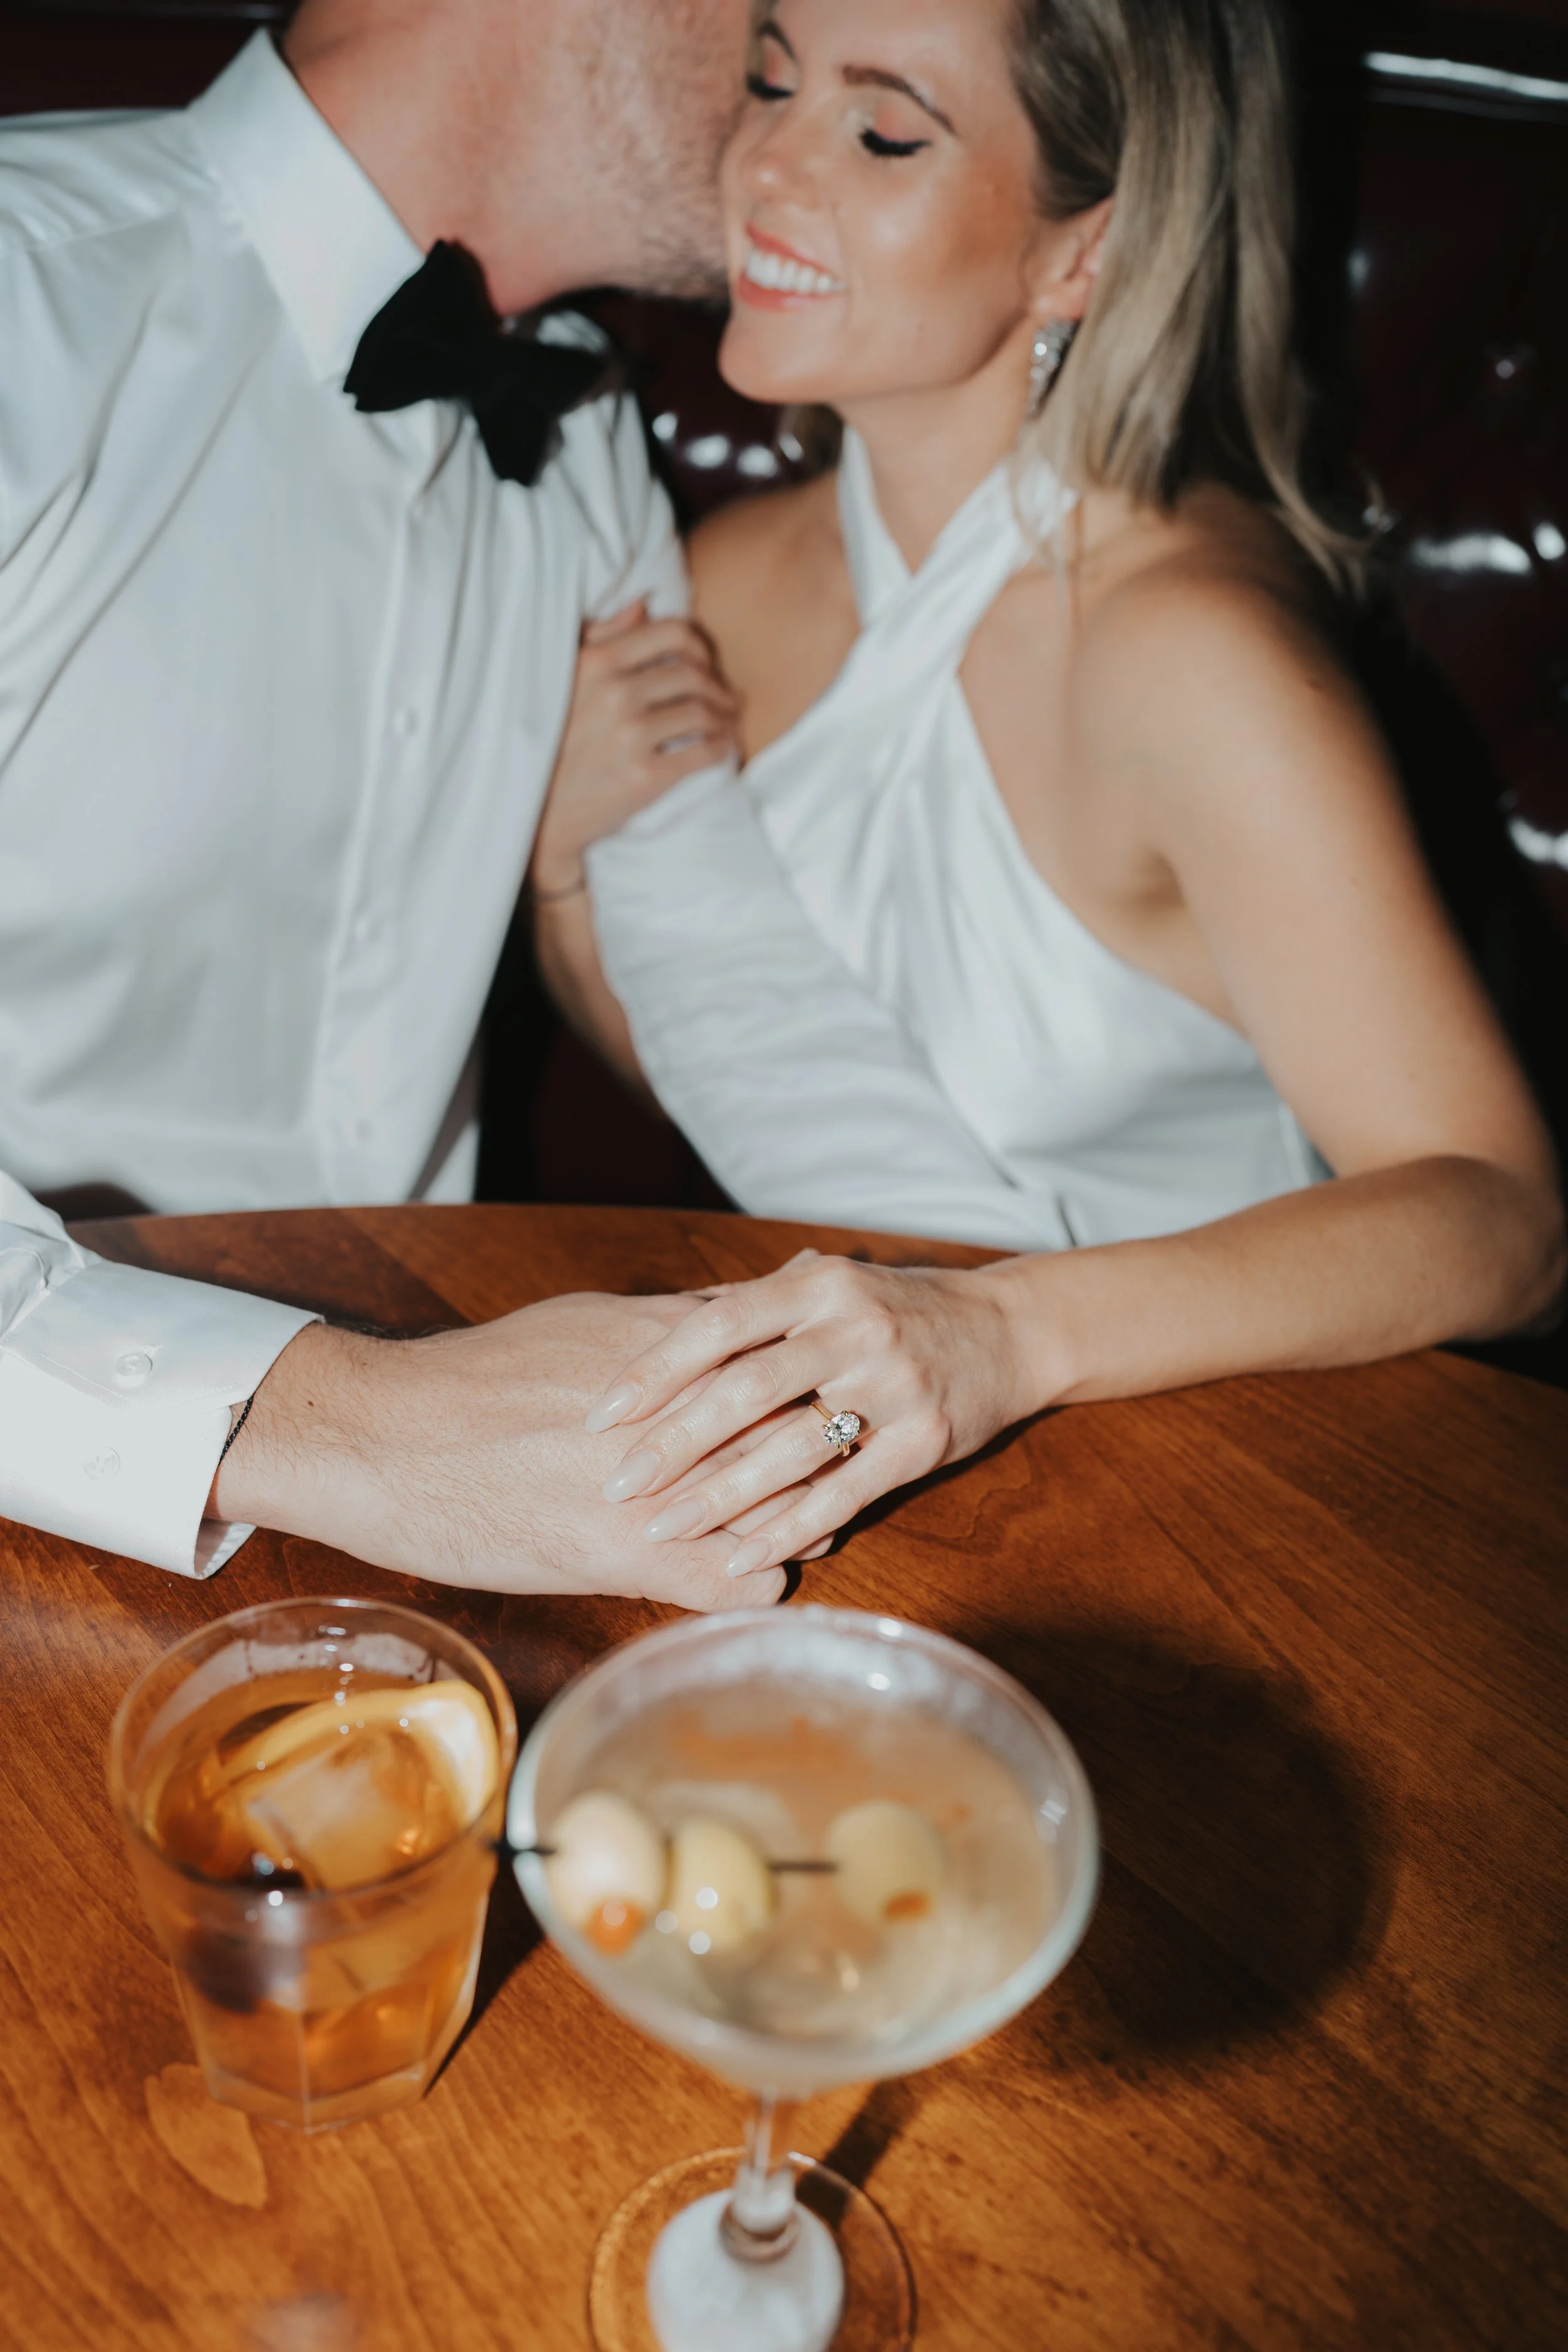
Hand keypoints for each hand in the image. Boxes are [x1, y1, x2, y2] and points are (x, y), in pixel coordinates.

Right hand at [215, 1293, 790, 1611]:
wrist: (393, 1439)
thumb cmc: (486, 1376)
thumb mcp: (593, 1321)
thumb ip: (678, 1320)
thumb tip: (741, 1305)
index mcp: (684, 1357)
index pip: (798, 1373)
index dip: (823, 1391)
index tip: (830, 1403)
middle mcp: (692, 1419)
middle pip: (809, 1440)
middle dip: (829, 1458)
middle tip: (838, 1469)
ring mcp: (671, 1493)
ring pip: (791, 1514)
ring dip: (806, 1523)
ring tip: (808, 1526)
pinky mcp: (638, 1560)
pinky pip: (743, 1585)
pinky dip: (758, 1584)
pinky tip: (751, 1580)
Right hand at [530, 602, 739, 896]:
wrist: (539, 811)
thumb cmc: (551, 741)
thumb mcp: (564, 678)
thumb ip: (603, 638)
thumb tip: (643, 604)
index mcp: (598, 662)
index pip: (672, 634)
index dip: (699, 647)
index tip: (706, 664)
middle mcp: (616, 693)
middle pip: (694, 675)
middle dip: (718, 687)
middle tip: (727, 699)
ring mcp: (631, 735)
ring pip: (702, 713)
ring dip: (724, 717)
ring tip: (727, 723)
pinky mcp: (645, 776)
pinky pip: (703, 752)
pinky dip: (722, 747)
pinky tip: (723, 747)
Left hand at [581, 1252, 1038, 1578]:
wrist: (1008, 1329)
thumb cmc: (894, 1309)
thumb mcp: (826, 1285)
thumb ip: (752, 1304)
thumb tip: (655, 1324)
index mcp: (817, 1284)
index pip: (718, 1324)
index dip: (654, 1370)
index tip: (600, 1414)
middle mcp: (855, 1328)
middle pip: (747, 1389)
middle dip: (674, 1442)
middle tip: (616, 1485)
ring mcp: (895, 1385)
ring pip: (793, 1449)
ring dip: (721, 1495)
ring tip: (662, 1530)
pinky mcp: (925, 1440)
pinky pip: (847, 1493)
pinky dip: (790, 1528)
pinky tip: (742, 1556)